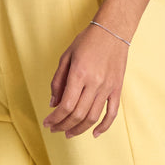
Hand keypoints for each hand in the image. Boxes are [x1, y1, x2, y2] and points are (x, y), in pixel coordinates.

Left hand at [43, 22, 128, 138]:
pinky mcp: (117, 89)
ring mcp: (108, 87)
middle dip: (63, 126)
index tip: (47, 123)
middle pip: (78, 114)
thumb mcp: (66, 57)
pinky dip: (104, 126)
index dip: (55, 118)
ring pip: (93, 117)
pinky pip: (112, 113)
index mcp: (79, 74)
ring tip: (68, 133)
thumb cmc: (87, 41)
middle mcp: (94, 83)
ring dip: (79, 129)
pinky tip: (94, 133)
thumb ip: (58, 81)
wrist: (113, 31)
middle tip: (55, 129)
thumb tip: (53, 104)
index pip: (66, 105)